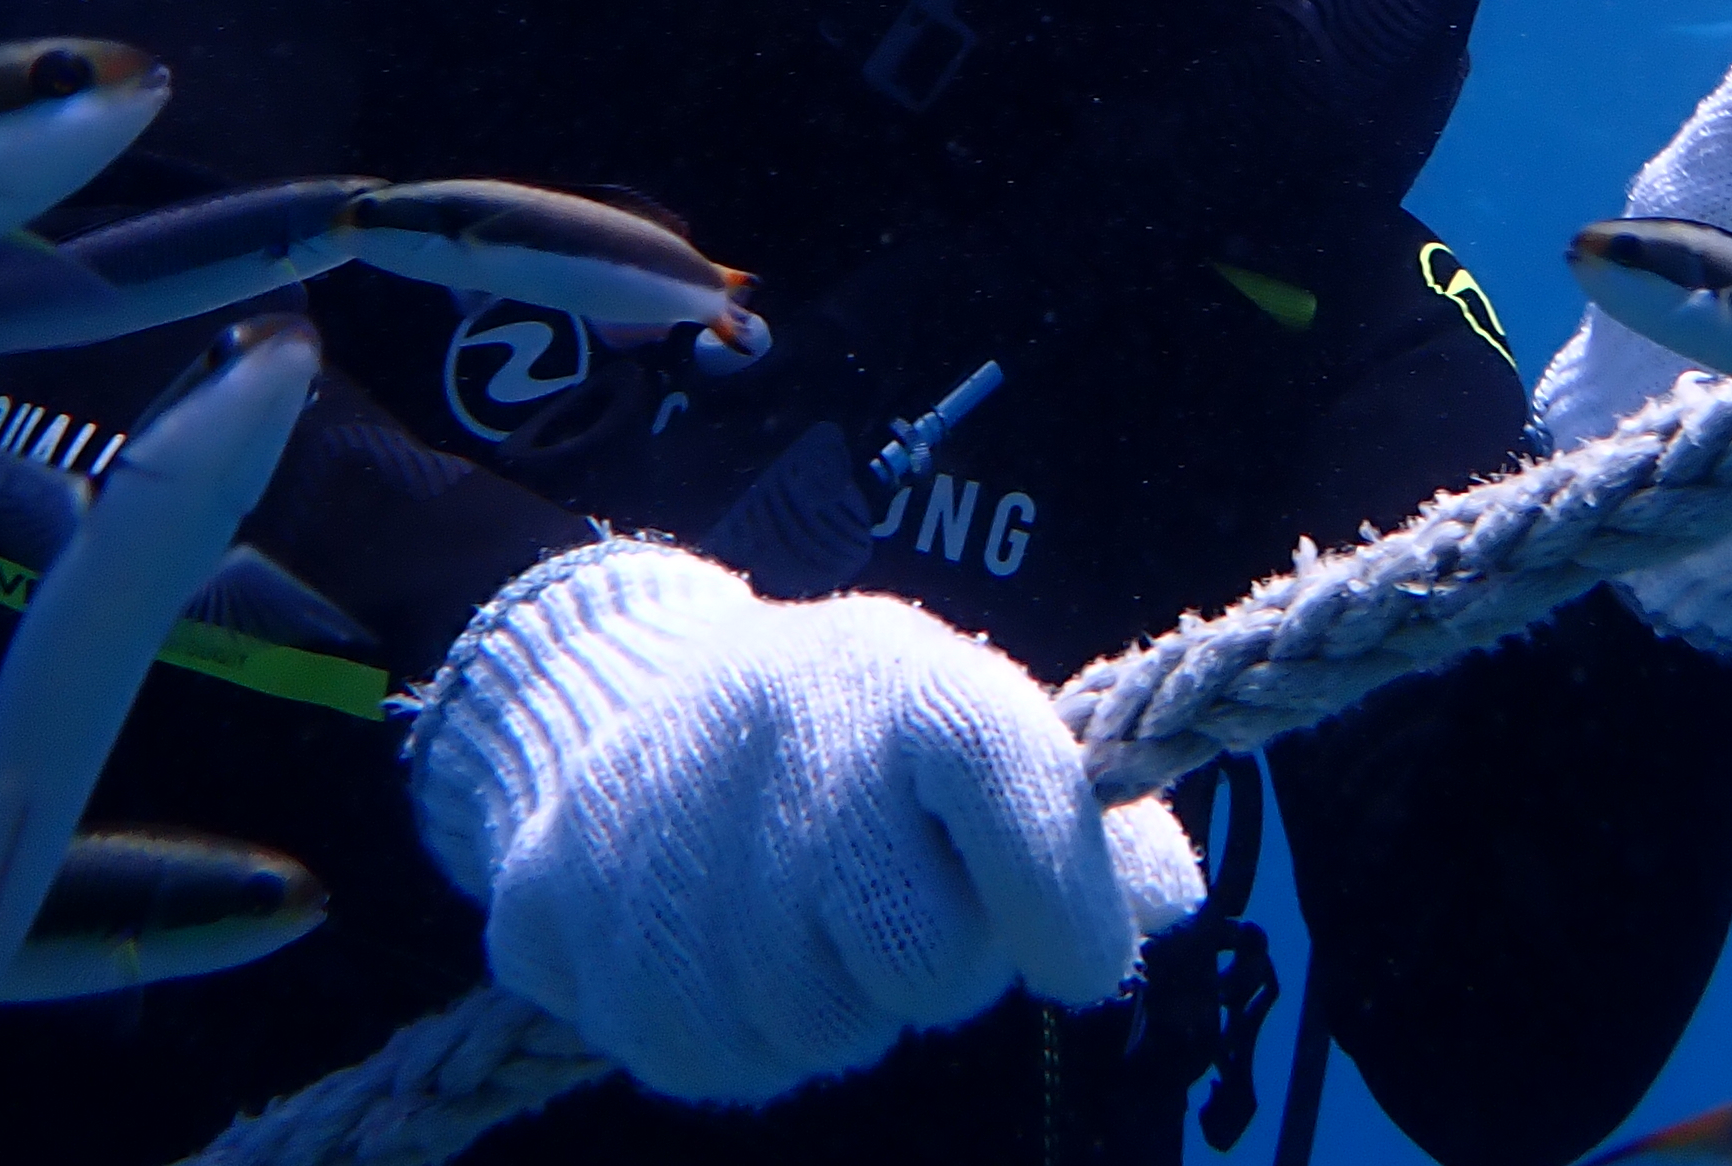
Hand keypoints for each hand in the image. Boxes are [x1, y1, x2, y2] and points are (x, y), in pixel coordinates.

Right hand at [410, 541, 1203, 1105]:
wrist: (627, 695)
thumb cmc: (854, 737)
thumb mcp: (973, 727)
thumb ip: (1082, 822)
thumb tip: (1166, 898)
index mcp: (902, 677)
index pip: (1015, 786)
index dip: (1067, 903)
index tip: (1080, 960)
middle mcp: (781, 736)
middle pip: (923, 959)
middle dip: (937, 965)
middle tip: (899, 911)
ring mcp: (664, 826)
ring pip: (812, 1029)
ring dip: (829, 1004)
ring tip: (799, 916)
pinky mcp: (564, 909)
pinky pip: (701, 1054)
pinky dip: (726, 1030)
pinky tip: (714, 943)